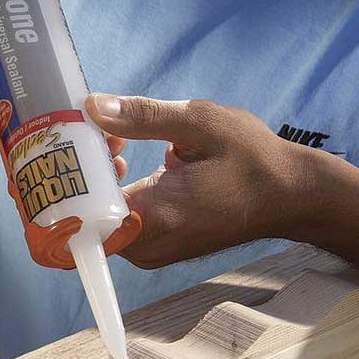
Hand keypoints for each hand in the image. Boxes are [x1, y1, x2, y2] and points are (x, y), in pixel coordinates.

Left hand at [86, 93, 322, 268]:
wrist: (288, 196)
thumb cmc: (251, 158)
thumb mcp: (200, 123)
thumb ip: (142, 117)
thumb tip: (91, 106)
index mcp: (154, 217)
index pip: (80, 210)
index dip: (69, 175)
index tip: (81, 139)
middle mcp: (146, 245)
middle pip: (82, 215)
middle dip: (79, 171)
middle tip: (97, 132)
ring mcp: (149, 251)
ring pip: (95, 218)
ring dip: (94, 178)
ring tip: (117, 141)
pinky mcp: (154, 247)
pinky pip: (112, 221)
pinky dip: (109, 190)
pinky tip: (125, 158)